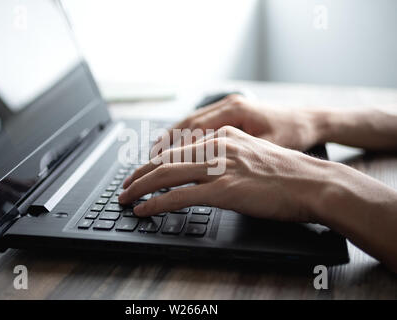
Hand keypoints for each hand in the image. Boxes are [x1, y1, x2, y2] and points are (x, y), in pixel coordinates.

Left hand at [120, 125, 329, 220]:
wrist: (313, 183)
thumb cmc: (287, 174)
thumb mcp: (252, 154)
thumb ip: (227, 156)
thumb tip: (205, 170)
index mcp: (224, 135)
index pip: (178, 147)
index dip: (153, 161)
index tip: (140, 172)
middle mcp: (218, 146)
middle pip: (166, 158)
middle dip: (139, 174)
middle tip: (124, 186)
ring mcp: (220, 167)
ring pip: (167, 174)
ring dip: (140, 188)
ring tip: (125, 198)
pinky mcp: (224, 189)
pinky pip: (180, 196)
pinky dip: (157, 203)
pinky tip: (144, 209)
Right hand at [151, 94, 320, 155]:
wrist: (312, 122)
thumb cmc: (294, 135)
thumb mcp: (267, 149)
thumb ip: (236, 159)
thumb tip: (207, 174)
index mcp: (235, 112)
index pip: (192, 132)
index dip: (171, 153)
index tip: (154, 169)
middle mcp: (228, 106)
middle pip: (186, 126)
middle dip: (163, 147)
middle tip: (144, 167)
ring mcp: (229, 108)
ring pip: (191, 125)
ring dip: (171, 142)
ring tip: (152, 159)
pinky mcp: (232, 115)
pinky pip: (201, 126)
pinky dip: (186, 138)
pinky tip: (176, 150)